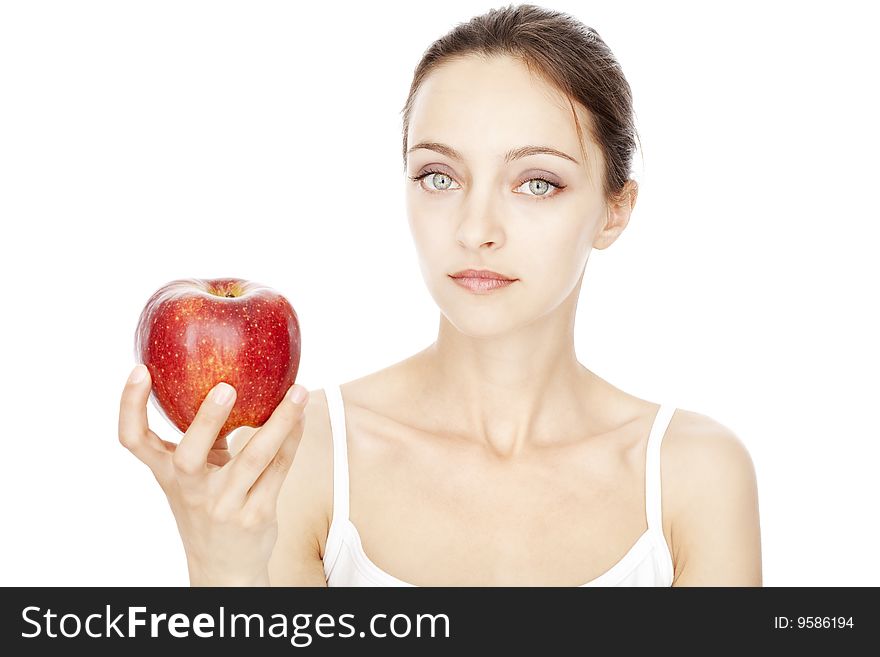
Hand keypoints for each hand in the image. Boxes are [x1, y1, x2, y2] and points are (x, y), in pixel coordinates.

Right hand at [117, 364, 308, 585]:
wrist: (224, 567)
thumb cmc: (208, 506)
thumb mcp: (193, 477)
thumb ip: (202, 438)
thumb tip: (220, 378)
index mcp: (168, 474)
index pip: (134, 441)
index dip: (130, 407)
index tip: (139, 371)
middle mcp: (191, 490)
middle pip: (190, 455)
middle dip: (206, 420)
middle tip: (225, 387)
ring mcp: (224, 505)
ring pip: (254, 458)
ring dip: (280, 421)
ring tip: (296, 392)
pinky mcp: (256, 514)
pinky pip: (279, 469)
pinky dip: (292, 439)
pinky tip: (301, 417)